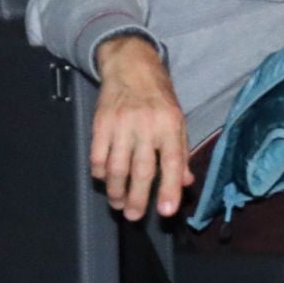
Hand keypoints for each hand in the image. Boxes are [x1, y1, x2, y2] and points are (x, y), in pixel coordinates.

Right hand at [91, 35, 192, 220]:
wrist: (132, 67)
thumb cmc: (159, 97)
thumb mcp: (178, 120)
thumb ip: (180, 151)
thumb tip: (185, 182)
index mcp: (170, 125)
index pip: (172, 162)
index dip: (170, 188)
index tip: (166, 211)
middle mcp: (147, 126)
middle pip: (142, 170)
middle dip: (138, 198)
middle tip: (134, 216)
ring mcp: (121, 125)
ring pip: (117, 167)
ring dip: (116, 191)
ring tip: (119, 204)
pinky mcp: (100, 124)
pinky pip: (98, 156)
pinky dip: (101, 173)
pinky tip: (105, 181)